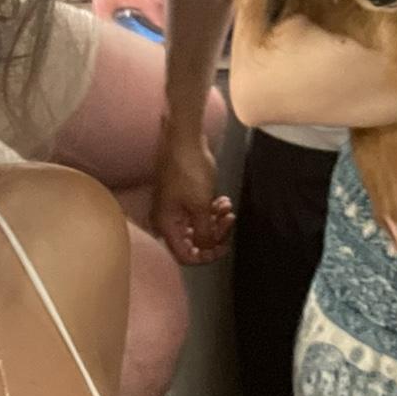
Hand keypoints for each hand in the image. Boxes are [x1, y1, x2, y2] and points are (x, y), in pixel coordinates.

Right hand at [152, 122, 233, 264]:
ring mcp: (174, 207)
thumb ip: (204, 232)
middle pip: (193, 241)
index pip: (185, 255)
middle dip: (215, 234)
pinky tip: (223, 200)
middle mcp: (167, 220)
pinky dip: (212, 209)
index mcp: (167, 226)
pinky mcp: (182, 196)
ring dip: (216, 220)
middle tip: (229, 221)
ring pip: (198, 225)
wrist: (184, 139)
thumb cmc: (189, 171)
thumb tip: (205, 251)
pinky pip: (198, 211)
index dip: (205, 256)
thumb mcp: (201, 205)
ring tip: (227, 207)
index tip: (223, 247)